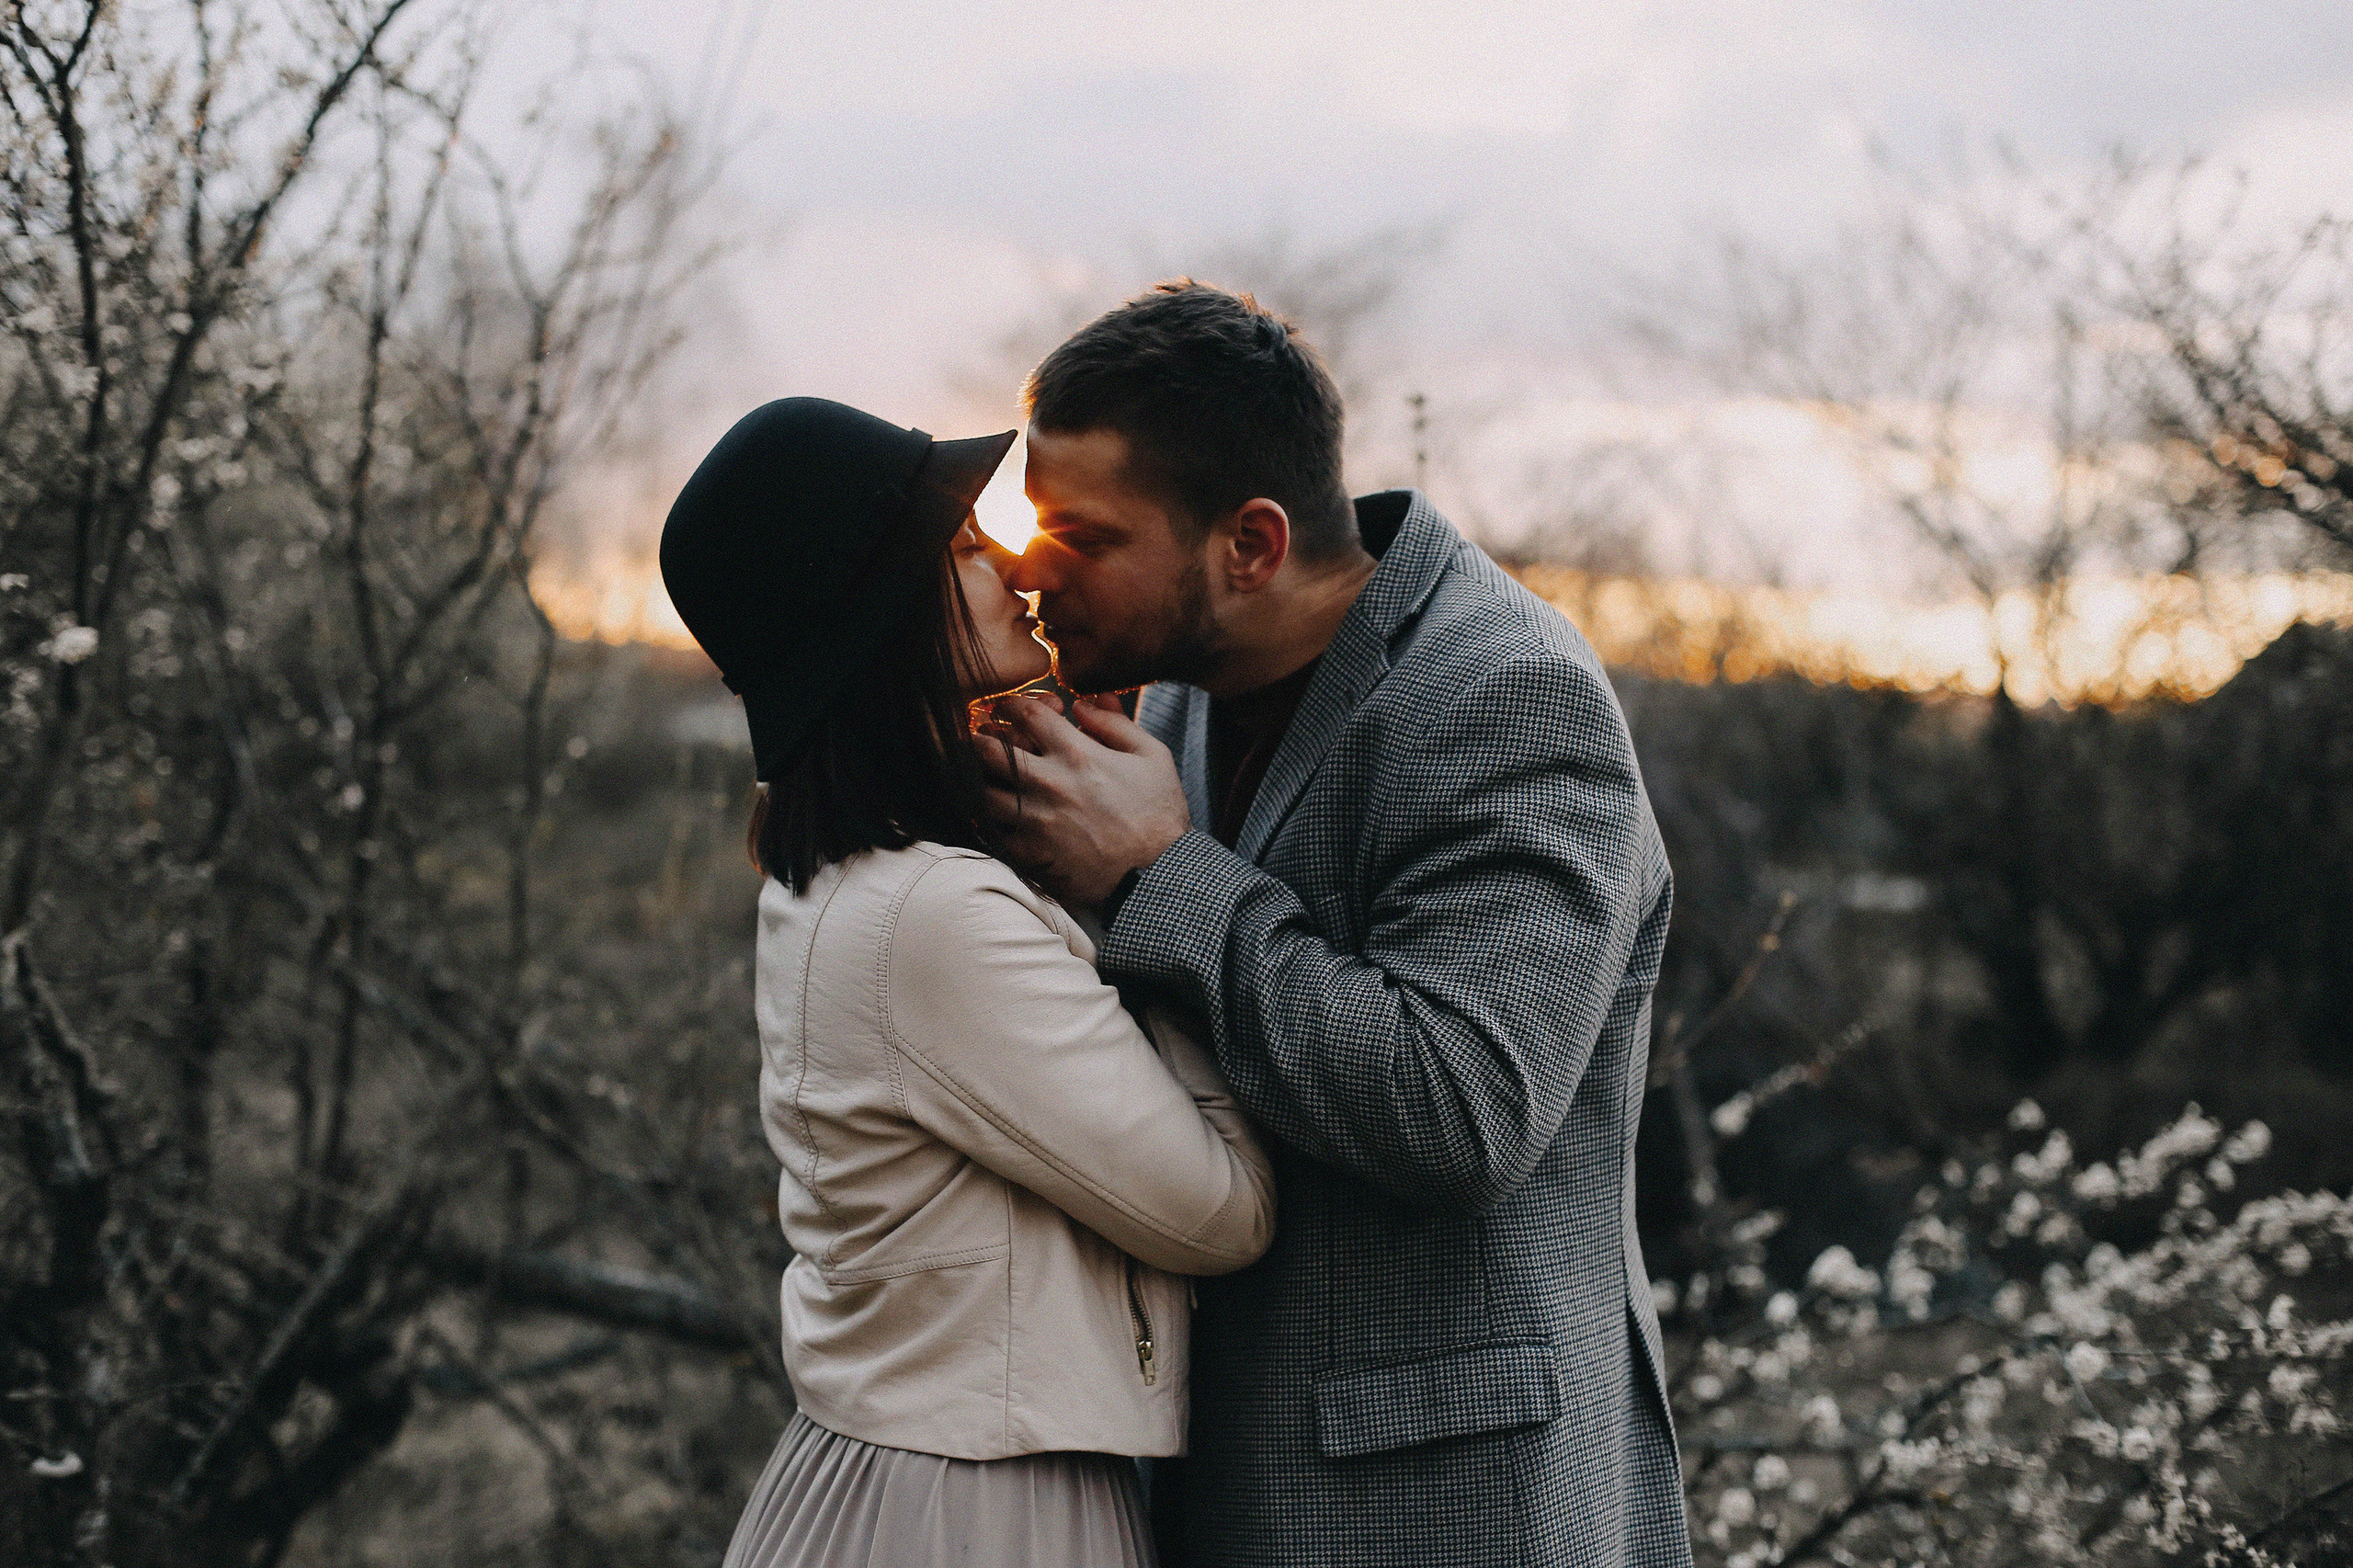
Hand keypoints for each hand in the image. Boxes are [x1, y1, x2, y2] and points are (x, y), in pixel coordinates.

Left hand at [980, 695, 1190, 907]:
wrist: (1157, 875)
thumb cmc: (1159, 815)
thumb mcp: (1153, 757)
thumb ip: (1116, 724)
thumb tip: (1084, 705)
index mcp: (1077, 754)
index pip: (1025, 713)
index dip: (1011, 705)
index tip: (1010, 710)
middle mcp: (1048, 783)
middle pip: (987, 748)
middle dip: (981, 738)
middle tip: (985, 739)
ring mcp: (1034, 819)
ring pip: (981, 789)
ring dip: (981, 779)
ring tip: (989, 777)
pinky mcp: (1028, 852)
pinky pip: (990, 829)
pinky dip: (990, 818)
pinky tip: (1000, 815)